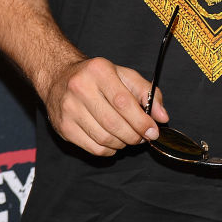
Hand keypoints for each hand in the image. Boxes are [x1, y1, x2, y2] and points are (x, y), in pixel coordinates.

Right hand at [44, 57, 168, 156]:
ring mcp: (69, 109)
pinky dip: (108, 150)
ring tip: (128, 137)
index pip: (123, 102)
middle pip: (114, 123)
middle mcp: (80, 88)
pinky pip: (92, 148)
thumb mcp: (123, 75)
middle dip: (134, 135)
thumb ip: (147, 92)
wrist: (59, 77)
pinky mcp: (63, 127)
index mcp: (98, 71)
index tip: (153, 131)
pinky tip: (112, 142)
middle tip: (142, 137)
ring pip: (104, 138)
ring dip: (122, 143)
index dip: (141, 121)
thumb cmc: (97, 77)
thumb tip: (162, 117)